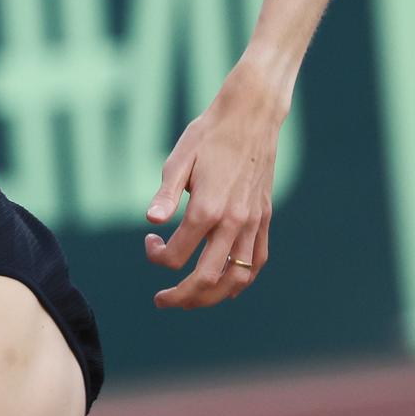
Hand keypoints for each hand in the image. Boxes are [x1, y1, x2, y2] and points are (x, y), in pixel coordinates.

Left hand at [143, 65, 283, 308]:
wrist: (251, 115)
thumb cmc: (209, 134)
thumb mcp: (179, 158)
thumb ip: (165, 193)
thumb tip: (150, 221)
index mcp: (207, 208)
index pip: (177, 254)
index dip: (156, 257)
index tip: (149, 242)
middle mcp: (233, 221)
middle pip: (207, 278)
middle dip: (182, 296)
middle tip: (162, 300)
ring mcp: (253, 222)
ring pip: (237, 278)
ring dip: (212, 297)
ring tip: (192, 300)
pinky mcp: (265, 218)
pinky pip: (257, 261)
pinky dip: (242, 281)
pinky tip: (227, 287)